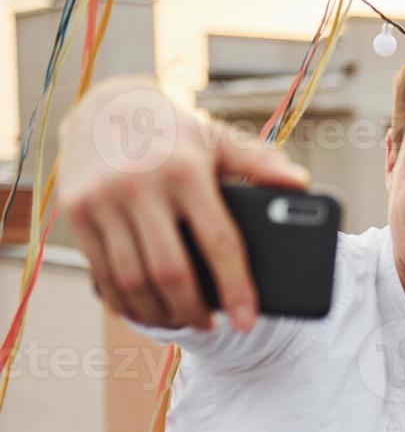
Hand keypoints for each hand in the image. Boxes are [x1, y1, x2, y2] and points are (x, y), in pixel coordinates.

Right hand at [57, 76, 308, 330]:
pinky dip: (124, 301)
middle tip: (211, 326)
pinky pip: (101, 271)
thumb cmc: (176, 134)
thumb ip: (260, 162)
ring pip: (132, 279)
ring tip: (181, 321)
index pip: (219, 242)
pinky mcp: (74, 211)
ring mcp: (102, 199)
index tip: (247, 321)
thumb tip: (301, 183)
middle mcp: (140, 185)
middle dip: (193, 310)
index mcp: (186, 170)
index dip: (236, 288)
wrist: (104, 105)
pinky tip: (144, 310)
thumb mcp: (219, 140)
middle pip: (171, 271)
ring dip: (159, 312)